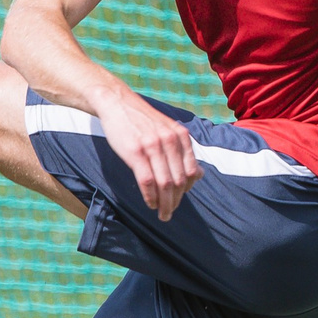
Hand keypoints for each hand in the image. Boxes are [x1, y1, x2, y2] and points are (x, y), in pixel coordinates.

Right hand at [95, 94, 199, 221]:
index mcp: (181, 136)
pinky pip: (147, 181)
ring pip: (165, 183)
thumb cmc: (143, 121)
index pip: (192, 171)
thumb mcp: (169, 130)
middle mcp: (170, 140)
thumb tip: (200, 175)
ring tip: (162, 214)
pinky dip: (150, 196)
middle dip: (176, 201)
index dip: (188, 190)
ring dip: (164, 203)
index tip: (179, 199)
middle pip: (179, 180)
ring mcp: (153, 146)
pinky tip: (150, 203)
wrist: (117, 102)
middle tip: (169, 213)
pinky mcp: (135, 152)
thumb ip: (183, 151)